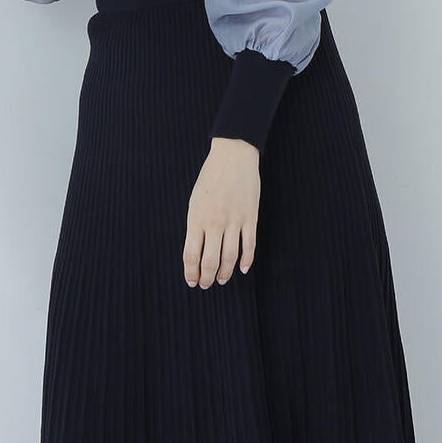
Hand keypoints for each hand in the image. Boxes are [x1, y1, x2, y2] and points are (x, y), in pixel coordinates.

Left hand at [182, 137, 259, 287]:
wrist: (232, 157)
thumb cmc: (210, 178)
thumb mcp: (195, 201)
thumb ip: (195, 225)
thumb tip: (196, 250)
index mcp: (196, 218)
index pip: (190, 254)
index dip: (190, 272)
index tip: (192, 281)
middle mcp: (214, 223)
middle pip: (210, 261)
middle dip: (207, 277)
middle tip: (206, 285)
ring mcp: (234, 221)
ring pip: (230, 257)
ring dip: (225, 273)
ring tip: (222, 280)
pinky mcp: (250, 218)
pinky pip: (249, 246)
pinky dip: (246, 261)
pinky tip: (242, 269)